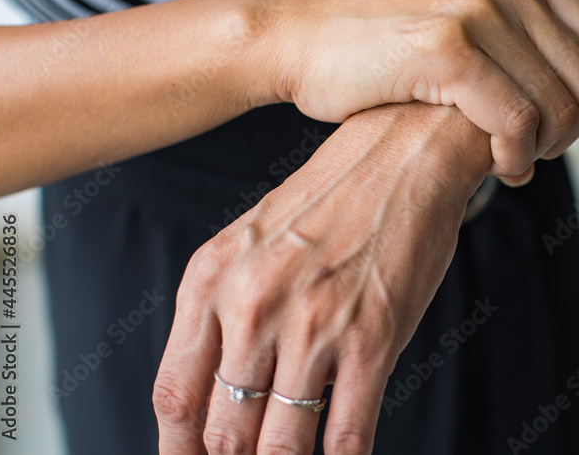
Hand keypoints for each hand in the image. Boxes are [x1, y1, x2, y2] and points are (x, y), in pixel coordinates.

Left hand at [152, 102, 490, 453]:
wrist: (402, 153)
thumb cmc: (333, 199)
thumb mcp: (252, 242)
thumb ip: (227, 309)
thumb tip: (223, 390)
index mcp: (211, 280)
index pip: (175, 395)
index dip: (178, 450)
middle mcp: (252, 305)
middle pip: (223, 429)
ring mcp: (312, 324)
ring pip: (280, 443)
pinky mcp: (371, 336)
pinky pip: (346, 431)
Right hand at [241, 0, 578, 178]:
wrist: (304, 44)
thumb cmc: (385, 51)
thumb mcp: (468, 26)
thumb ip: (524, 41)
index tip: (556, 126)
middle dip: (571, 131)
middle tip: (533, 152)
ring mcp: (477, 9)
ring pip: (558, 106)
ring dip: (540, 150)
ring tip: (510, 162)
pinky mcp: (447, 48)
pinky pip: (517, 121)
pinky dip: (514, 156)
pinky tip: (494, 167)